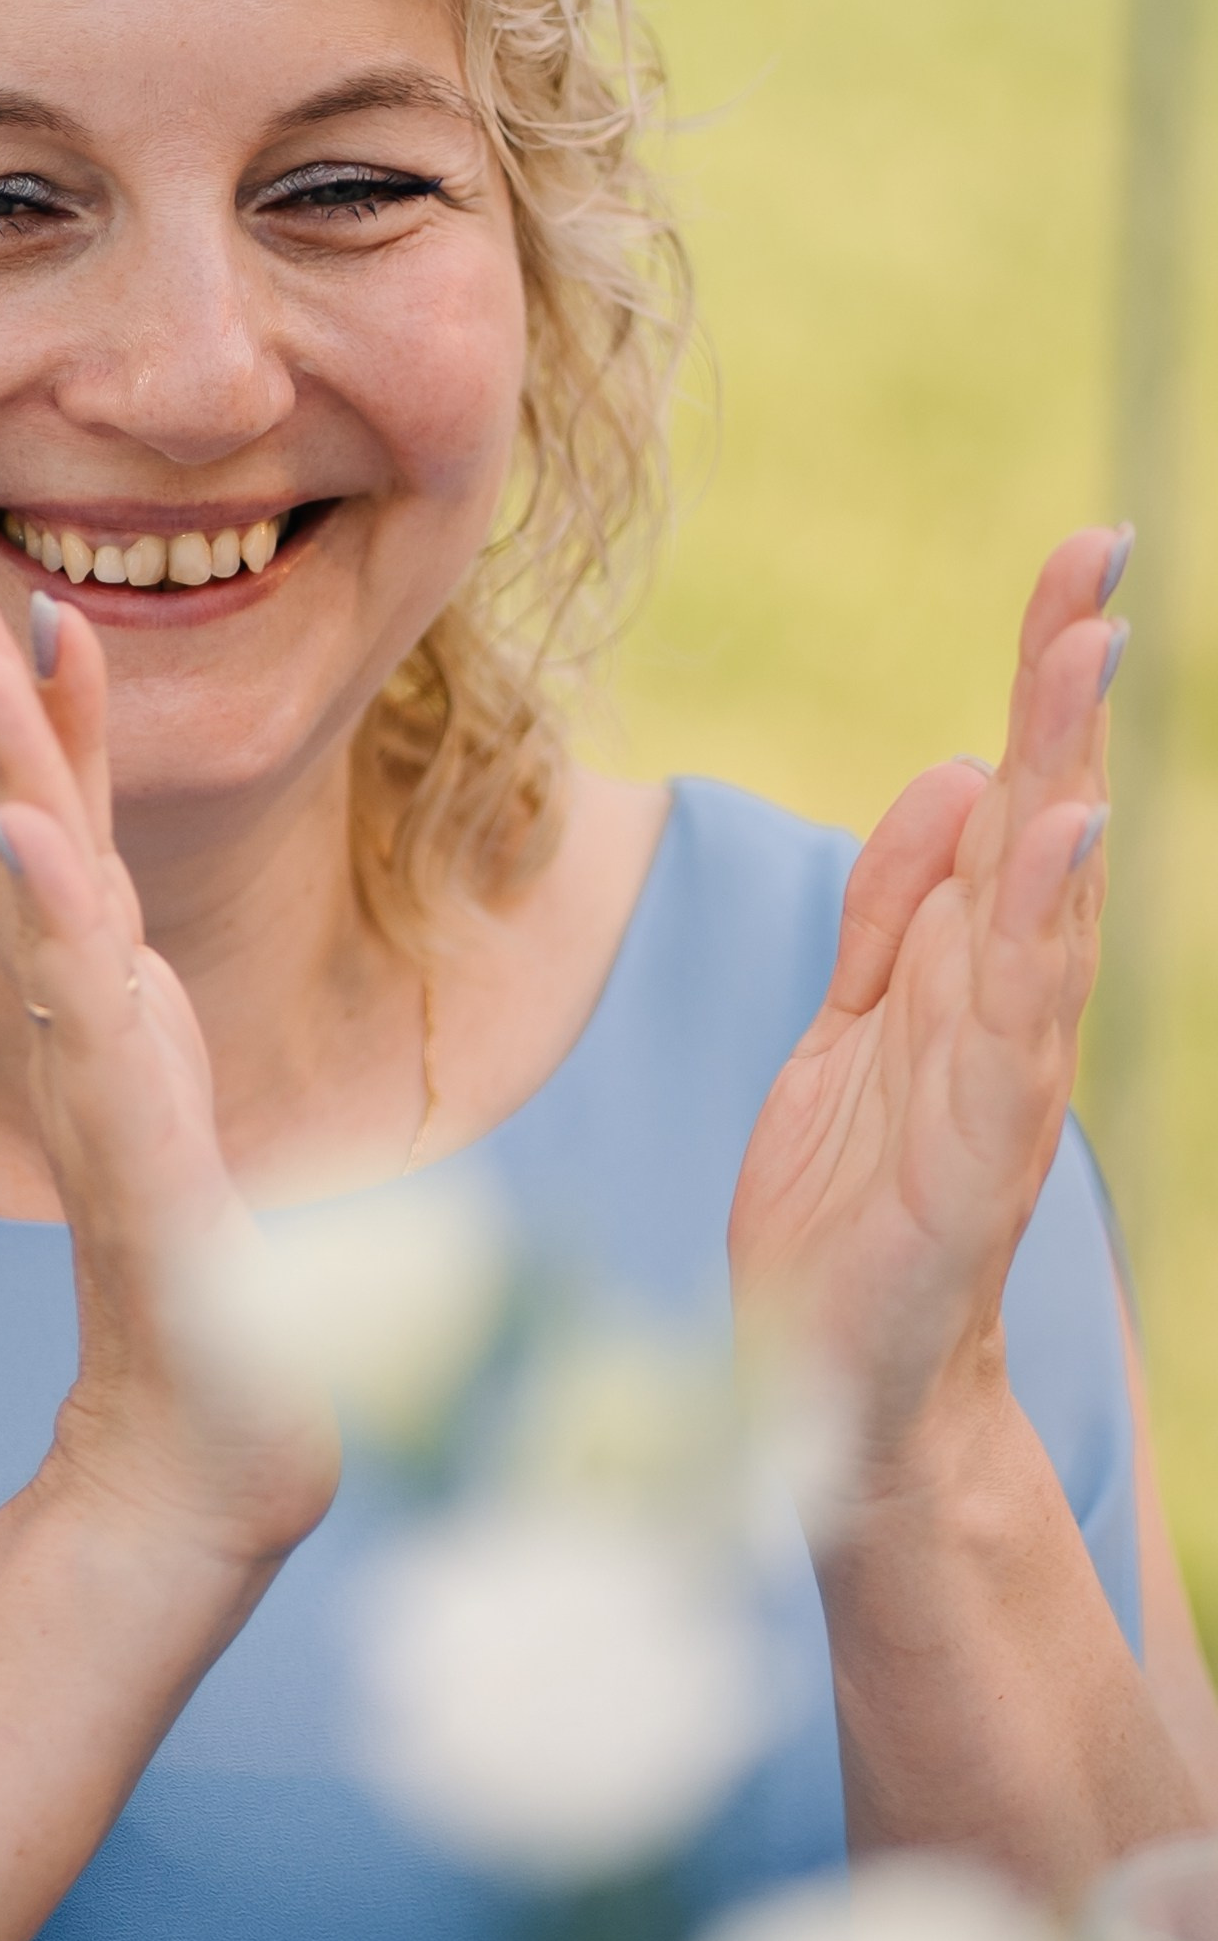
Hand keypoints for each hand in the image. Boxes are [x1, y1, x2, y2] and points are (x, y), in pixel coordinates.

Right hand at [0, 577, 338, 1572]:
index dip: (52, 724)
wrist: (209, 1462)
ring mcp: (104, 1090)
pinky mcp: (133, 1155)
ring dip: (6, 771)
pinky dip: (52, 916)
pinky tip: (29, 833)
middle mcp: (91, 1036)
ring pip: (45, 904)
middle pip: (30, 840)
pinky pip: (84, 1015)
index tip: (33, 605)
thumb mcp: (185, 1120)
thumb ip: (150, 1041)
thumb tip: (139, 973)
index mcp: (113, 1014)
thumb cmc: (212, 1298)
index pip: (73, 841)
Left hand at [727, 528, 1126, 1482]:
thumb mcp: (855, 1023)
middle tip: (1094, 566)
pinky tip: (1063, 833)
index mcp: (974, 966)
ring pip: (1047, 895)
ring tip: (1087, 653)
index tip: (1075, 560)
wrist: (845, 1380)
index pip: (1016, 797)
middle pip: (1046, 820)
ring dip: (1066, 769)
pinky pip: (1015, 1013)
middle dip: (1065, 692)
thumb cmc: (857, 1204)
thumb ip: (901, 909)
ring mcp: (1003, 1070)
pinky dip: (1041, 920)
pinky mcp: (976, 1142)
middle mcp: (1008, 1004)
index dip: (1042, 683)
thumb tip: (959, 772)